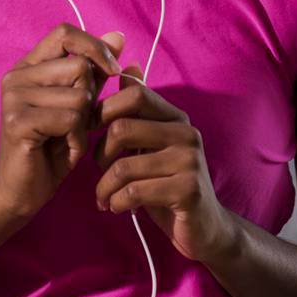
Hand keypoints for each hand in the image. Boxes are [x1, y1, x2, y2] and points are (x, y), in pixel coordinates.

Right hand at [0, 23, 125, 220]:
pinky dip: (76, 138)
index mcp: (29, 66)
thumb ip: (97, 71)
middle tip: (73, 122)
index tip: (113, 70)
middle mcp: (16, 76)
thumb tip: (118, 35)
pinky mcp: (18, 121)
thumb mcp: (80, 105)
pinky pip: (70, 119)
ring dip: (83, 123)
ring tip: (65, 137)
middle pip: (79, 67)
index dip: (94, 46)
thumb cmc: (53, 147)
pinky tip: (62, 149)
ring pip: (79, 95)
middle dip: (89, 99)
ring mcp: (14, 97)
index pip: (65, 33)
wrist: (23, 191)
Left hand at [92, 66, 233, 264]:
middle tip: (98, 171)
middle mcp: (186, 134)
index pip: (135, 94)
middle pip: (122, 128)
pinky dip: (116, 202)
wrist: (205, 228)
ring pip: (123, 166)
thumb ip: (140, 111)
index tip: (91, 132)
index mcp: (176, 118)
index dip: (104, 109)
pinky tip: (116, 208)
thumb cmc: (169, 184)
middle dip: (99, 153)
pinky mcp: (188, 190)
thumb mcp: (153, 144)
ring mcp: (190, 162)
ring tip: (104, 197)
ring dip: (104, 187)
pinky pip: (134, 192)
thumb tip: (128, 67)